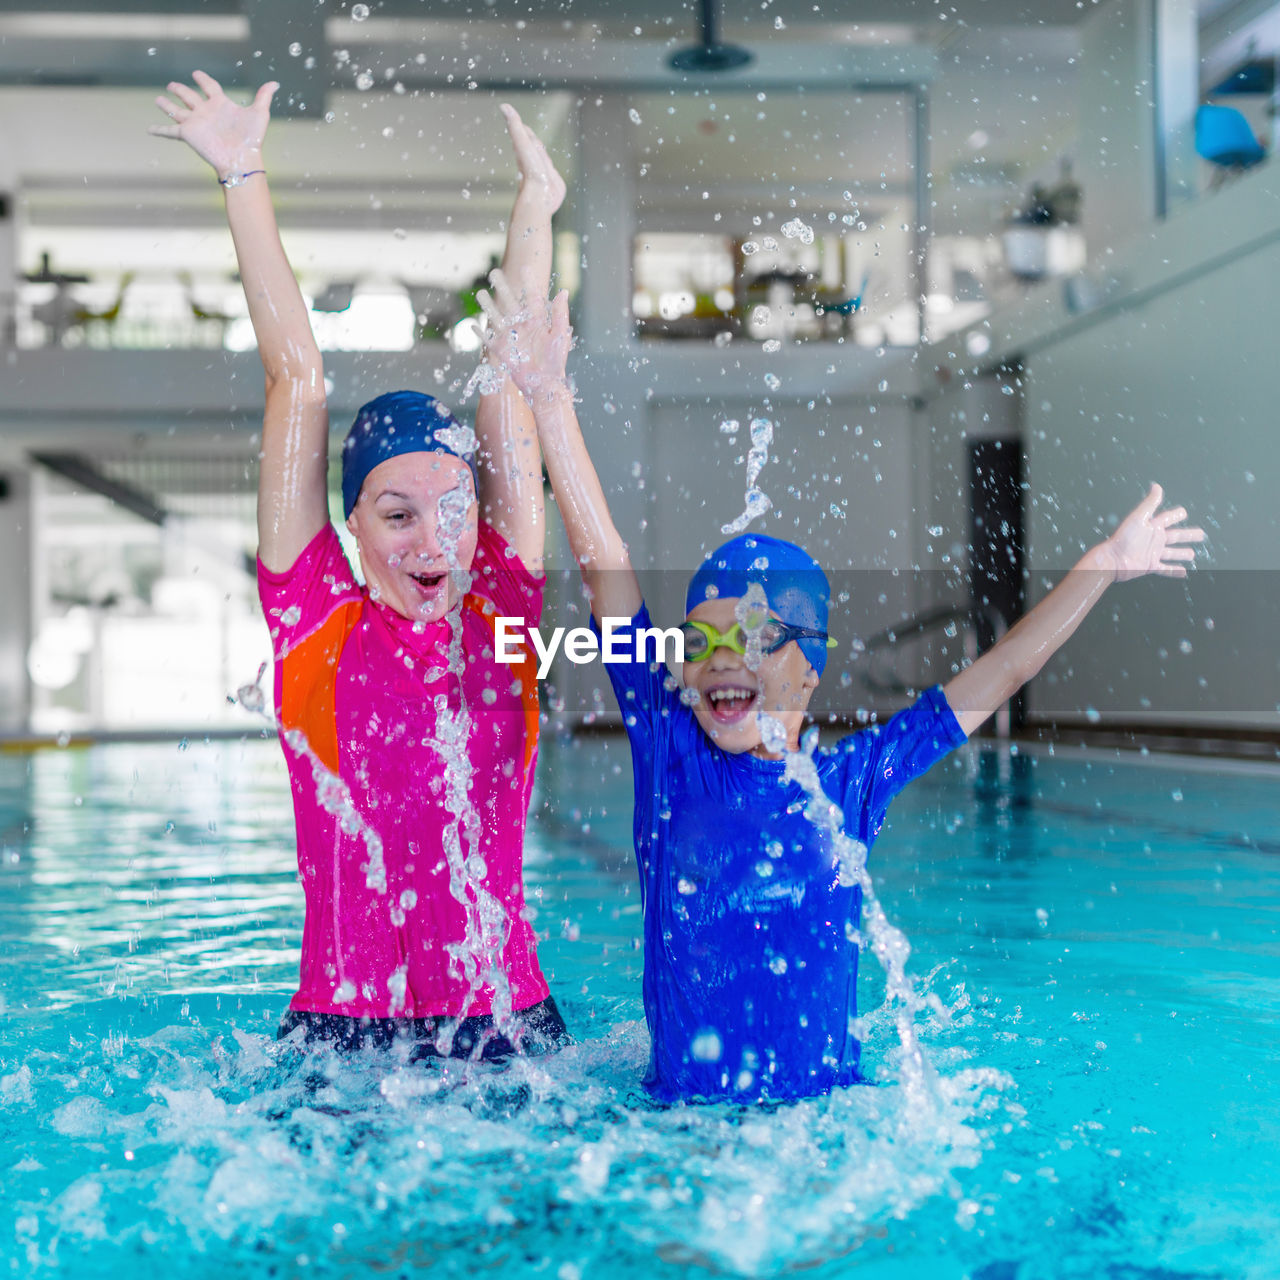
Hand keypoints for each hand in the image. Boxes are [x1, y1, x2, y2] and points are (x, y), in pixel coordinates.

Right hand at [149, 71, 276, 179]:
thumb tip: (275, 83)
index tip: (197, 74)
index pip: (210, 87)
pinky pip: (169, 131)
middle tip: (171, 84)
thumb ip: (264, 97)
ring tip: (157, 99)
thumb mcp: (259, 114)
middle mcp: (206, 112)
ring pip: (176, 111)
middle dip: (180, 90)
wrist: (241, 159)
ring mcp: (195, 123)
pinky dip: (158, 130)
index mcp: (221, 105)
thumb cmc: (251, 139)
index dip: (203, 79)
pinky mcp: (188, 134)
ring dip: (166, 105)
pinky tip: (148, 129)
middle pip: (189, 97)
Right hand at [477, 268, 571, 405]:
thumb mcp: (560, 335)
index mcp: (538, 323)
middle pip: (510, 304)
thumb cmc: (556, 362)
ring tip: (480, 293)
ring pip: (497, 318)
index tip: (525, 267)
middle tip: (494, 273)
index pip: (532, 298)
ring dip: (488, 306)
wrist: (545, 386)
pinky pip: (489, 341)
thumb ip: (560, 313)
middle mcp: (523, 328)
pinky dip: (481, 334)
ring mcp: (511, 340)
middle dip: (502, 289)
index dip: (529, 283)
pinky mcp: (502, 353)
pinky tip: (473, 326)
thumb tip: (563, 291)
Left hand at [500, 104, 565, 215]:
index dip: (523, 128)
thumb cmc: (531, 171)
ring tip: (538, 151)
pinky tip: (549, 172)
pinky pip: (552, 174)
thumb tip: (504, 107)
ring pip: (543, 160)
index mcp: (526, 150)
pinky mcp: (553, 183)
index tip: (518, 122)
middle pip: (534, 147)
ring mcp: (544, 172)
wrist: (540, 197)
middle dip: (532, 140)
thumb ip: (515, 126)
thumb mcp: (522, 142)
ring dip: (541, 155)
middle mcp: (534, 161)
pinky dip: (551, 170)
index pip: (525, 135)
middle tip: (526, 133)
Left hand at [1102, 483, 1205, 581]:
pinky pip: (1165, 569)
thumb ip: (1150, 503)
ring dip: (1182, 554)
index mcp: (1152, 526)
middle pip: (1175, 536)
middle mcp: (1154, 540)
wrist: (1113, 559)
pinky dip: (1174, 571)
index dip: (1176, 515)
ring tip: (1192, 554)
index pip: (1167, 518)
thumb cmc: (1124, 538)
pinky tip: (1183, 572)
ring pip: (1172, 553)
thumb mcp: (1139, 517)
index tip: (1183, 513)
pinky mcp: (1150, 566)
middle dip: (1188, 535)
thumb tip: (1157, 486)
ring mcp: (1153, 553)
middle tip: (1201, 534)